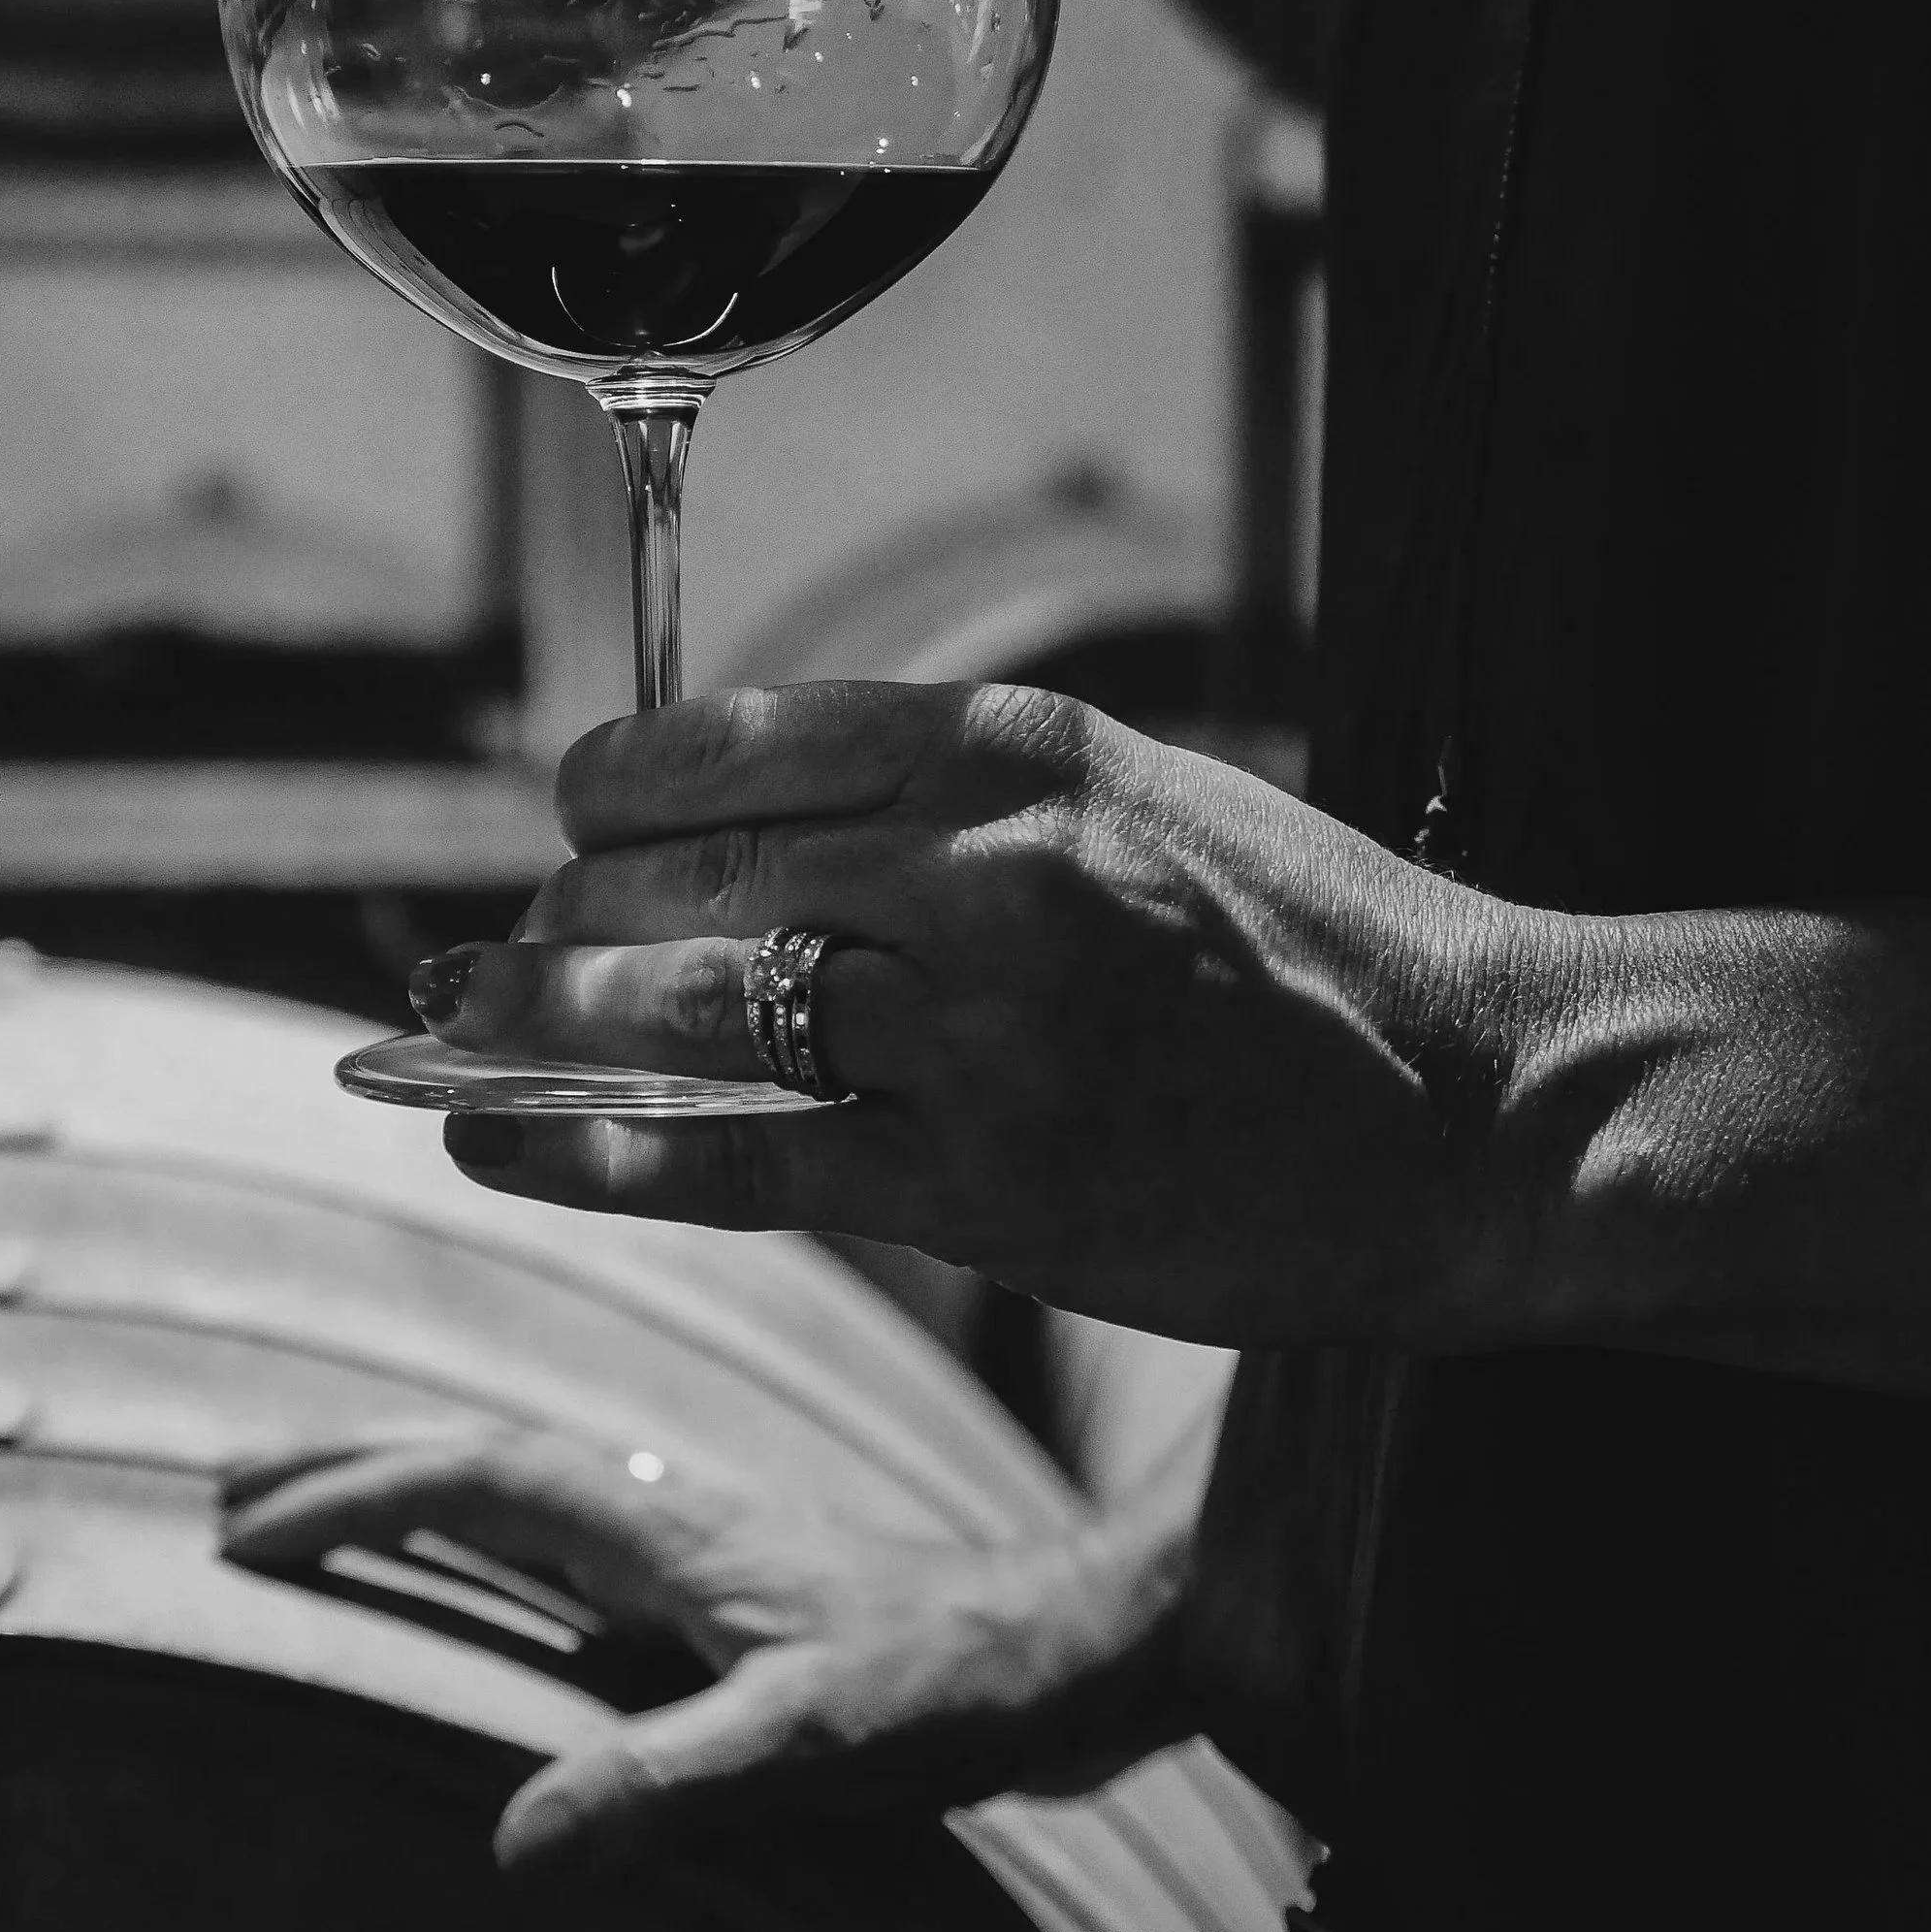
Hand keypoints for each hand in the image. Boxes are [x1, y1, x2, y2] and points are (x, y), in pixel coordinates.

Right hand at [219, 1421, 1197, 1873]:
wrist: (1067, 1646)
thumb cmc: (946, 1689)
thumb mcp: (809, 1746)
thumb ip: (667, 1785)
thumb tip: (510, 1847)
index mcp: (661, 1526)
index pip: (474, 1479)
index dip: (354, 1496)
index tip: (242, 1528)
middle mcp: (663, 1511)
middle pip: (475, 1457)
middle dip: (348, 1464)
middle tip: (226, 1487)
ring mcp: (692, 1542)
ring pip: (518, 1485)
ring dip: (408, 1485)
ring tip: (311, 1507)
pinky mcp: (723, 1581)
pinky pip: (565, 1532)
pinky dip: (483, 1530)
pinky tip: (482, 1569)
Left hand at [412, 682, 1511, 1349]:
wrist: (1478, 1106)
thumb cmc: (1302, 945)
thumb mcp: (1132, 795)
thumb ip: (945, 798)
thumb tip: (733, 819)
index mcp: (1016, 750)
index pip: (730, 742)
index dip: (608, 791)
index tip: (570, 823)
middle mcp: (986, 872)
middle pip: (682, 878)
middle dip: (560, 918)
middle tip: (501, 956)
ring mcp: (984, 1035)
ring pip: (685, 1014)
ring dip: (536, 1024)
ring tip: (452, 1035)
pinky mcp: (989, 1189)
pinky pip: (737, 1162)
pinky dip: (586, 1150)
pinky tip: (491, 1141)